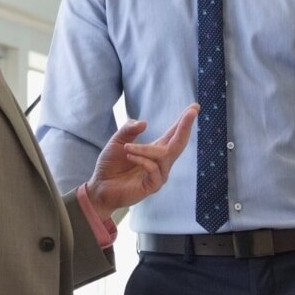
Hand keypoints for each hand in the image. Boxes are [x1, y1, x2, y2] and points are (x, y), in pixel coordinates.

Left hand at [79, 104, 197, 213]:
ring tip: (127, 147)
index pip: (174, 134)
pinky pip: (153, 169)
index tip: (195, 107)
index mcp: (155, 150)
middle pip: (179, 143)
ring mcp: (158, 175)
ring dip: (145, 149)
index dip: (184, 121)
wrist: (100, 187)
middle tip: (191, 112)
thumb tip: (145, 123)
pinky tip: (130, 156)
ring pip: (163, 156)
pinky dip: (141, 159)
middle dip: (185, 126)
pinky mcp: (152, 186)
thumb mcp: (117, 141)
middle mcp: (161, 162)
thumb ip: (129, 130)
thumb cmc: (110, 165)